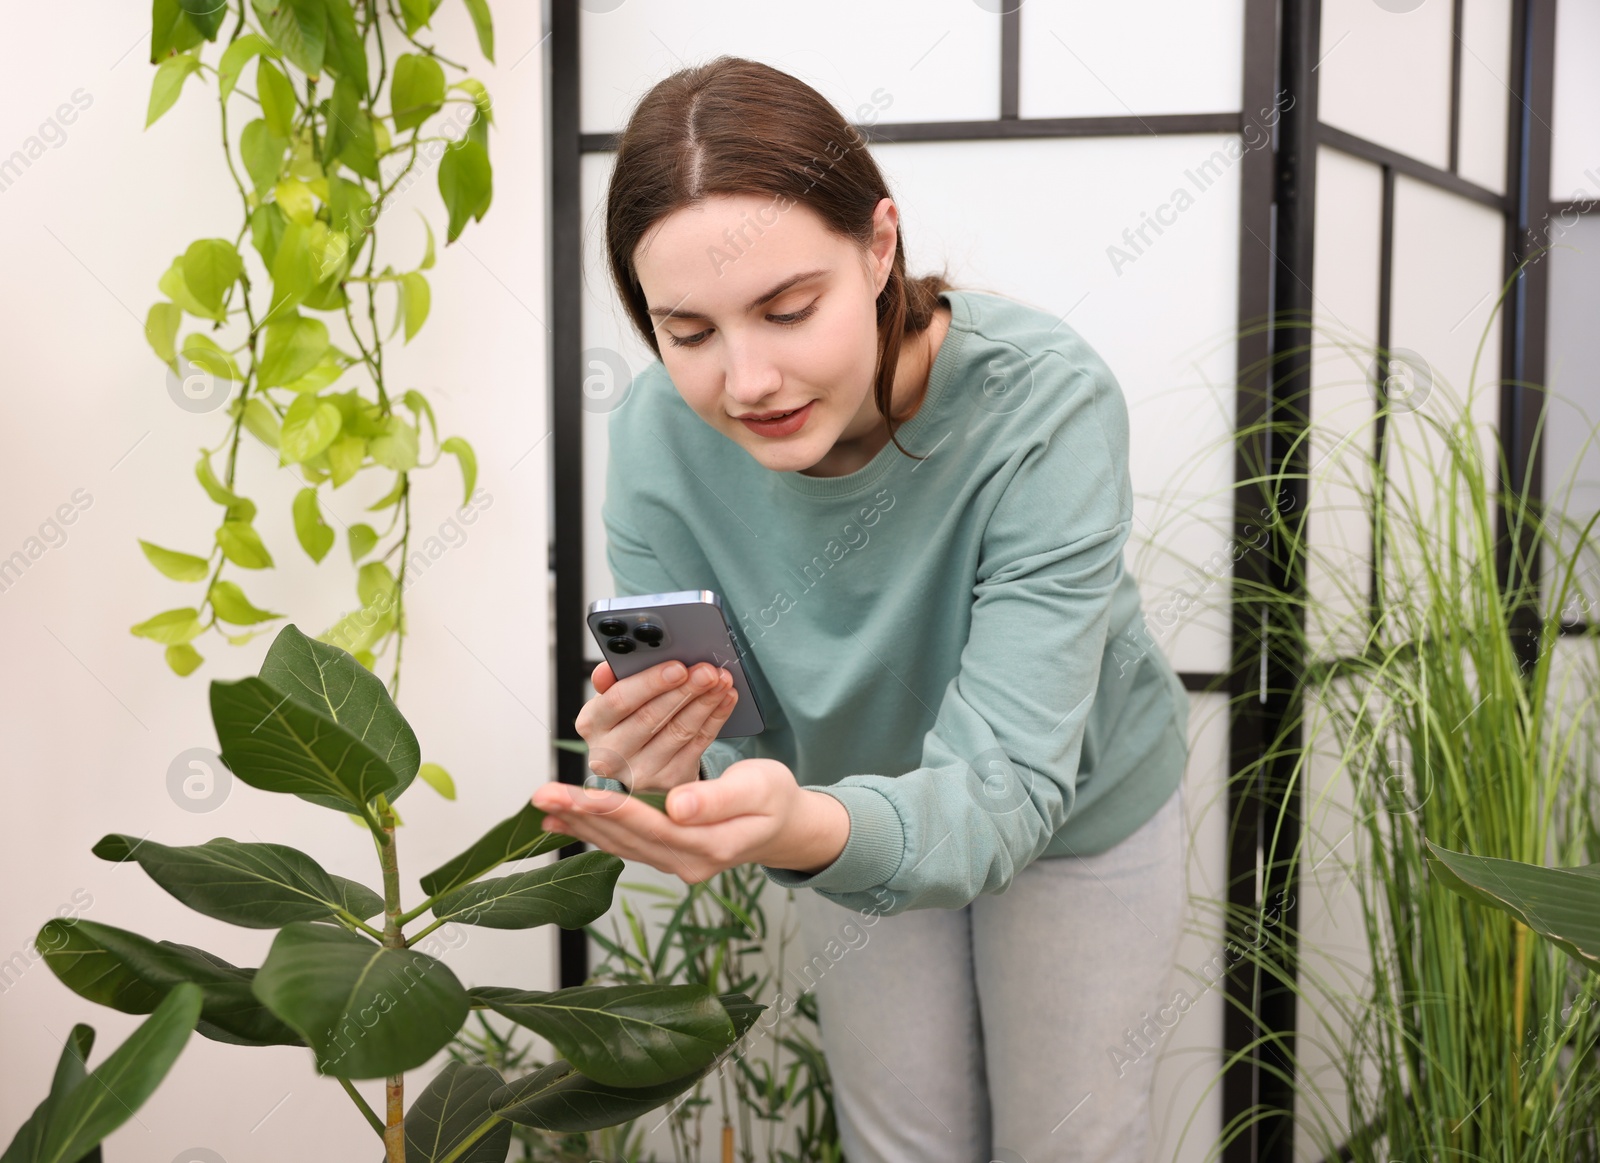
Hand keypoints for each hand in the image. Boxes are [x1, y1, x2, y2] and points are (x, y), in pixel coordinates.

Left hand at [529, 758, 850, 884]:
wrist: (786, 826)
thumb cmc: (775, 799)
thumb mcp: (758, 789)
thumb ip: (717, 799)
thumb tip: (677, 807)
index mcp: (709, 846)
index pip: (649, 825)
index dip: (609, 808)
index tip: (573, 794)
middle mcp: (686, 863)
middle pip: (625, 838)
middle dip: (581, 815)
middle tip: (541, 796)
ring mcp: (675, 863)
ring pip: (619, 844)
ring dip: (580, 825)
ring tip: (543, 807)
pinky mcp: (667, 854)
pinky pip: (624, 844)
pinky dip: (594, 831)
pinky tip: (566, 822)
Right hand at [575, 657, 738, 792]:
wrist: (640, 765)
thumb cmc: (627, 721)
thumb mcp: (613, 701)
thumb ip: (613, 681)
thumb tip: (609, 668)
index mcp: (591, 724)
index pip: (619, 700)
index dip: (650, 682)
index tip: (678, 667)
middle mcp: (610, 753)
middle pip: (652, 717)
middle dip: (685, 690)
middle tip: (709, 671)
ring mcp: (639, 772)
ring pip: (679, 731)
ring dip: (705, 702)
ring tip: (722, 681)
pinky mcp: (668, 781)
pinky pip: (697, 744)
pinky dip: (715, 718)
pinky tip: (725, 700)